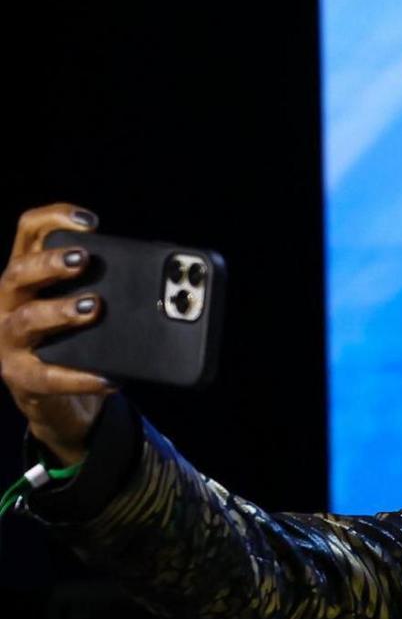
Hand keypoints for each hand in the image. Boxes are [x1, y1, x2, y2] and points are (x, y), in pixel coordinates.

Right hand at [2, 203, 114, 462]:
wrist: (56, 399)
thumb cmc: (74, 343)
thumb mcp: (86, 309)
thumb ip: (108, 288)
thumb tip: (168, 282)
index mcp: (26, 277)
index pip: (28, 233)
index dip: (53, 219)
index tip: (90, 222)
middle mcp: (9, 302)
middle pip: (18, 272)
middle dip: (50, 264)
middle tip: (83, 259)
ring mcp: (9, 339)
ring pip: (28, 319)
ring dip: (61, 311)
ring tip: (94, 307)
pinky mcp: (21, 376)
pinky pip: (50, 376)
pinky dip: (80, 377)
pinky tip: (108, 377)